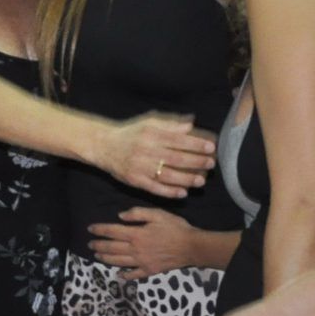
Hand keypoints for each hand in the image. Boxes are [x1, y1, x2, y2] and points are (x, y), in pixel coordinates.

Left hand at [88, 206, 203, 278]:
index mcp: (136, 234)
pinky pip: (134, 274)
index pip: (112, 231)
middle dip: (99, 246)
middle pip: (112, 248)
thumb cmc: (175, 228)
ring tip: (97, 257)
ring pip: (118, 262)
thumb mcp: (157, 214)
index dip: (99, 230)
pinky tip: (119, 274)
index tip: (90, 229)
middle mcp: (135, 249)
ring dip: (106, 259)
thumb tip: (120, 216)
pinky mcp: (149, 270)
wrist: (191, 247)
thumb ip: (138, 213)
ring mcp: (141, 262)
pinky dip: (125, 275)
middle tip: (90, 245)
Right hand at [100, 112, 215, 200]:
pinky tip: (183, 193)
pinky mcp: (135, 180)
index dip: (195, 144)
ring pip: (167, 175)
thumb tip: (191, 124)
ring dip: (186, 179)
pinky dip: (169, 192)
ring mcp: (140, 167)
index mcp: (151, 134)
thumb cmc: (130, 133)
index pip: (178, 140)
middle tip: (211, 164)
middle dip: (196, 161)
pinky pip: (155, 188)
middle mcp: (146, 150)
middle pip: (175, 158)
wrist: (104, 145)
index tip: (210, 147)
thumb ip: (170, 123)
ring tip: (201, 181)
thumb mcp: (148, 123)